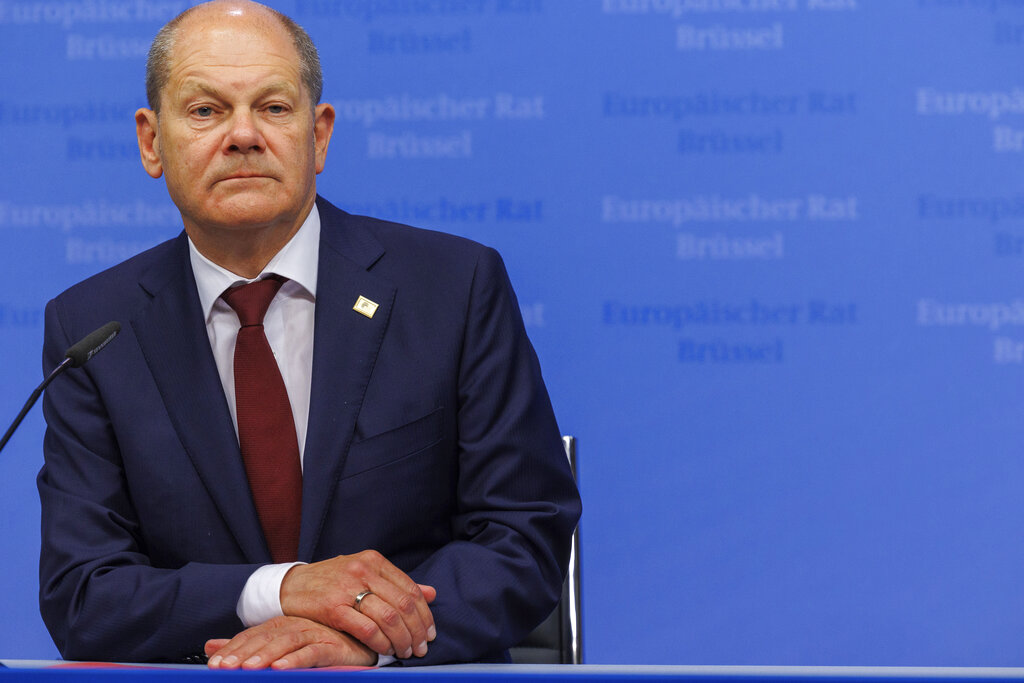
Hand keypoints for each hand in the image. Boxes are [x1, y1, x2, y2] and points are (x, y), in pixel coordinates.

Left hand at [205, 616, 374, 669]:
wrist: (358, 642)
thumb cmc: (317, 643)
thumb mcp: (277, 645)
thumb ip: (246, 646)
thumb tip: (211, 646)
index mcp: (280, 625)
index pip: (251, 635)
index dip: (233, 648)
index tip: (215, 664)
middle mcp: (295, 626)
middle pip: (265, 638)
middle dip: (244, 653)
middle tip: (225, 667)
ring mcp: (314, 634)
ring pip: (286, 642)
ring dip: (266, 655)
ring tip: (249, 668)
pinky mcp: (332, 646)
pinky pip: (313, 652)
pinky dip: (297, 659)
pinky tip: (282, 667)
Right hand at [280, 549, 436, 659]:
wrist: (290, 585)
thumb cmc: (331, 581)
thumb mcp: (364, 574)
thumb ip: (396, 584)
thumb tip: (432, 593)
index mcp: (374, 560)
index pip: (411, 589)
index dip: (425, 614)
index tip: (430, 632)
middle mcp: (363, 570)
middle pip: (403, 604)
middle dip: (417, 630)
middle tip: (422, 648)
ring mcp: (348, 587)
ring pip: (389, 617)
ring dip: (402, 639)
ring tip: (406, 652)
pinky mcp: (332, 606)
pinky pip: (366, 629)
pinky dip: (381, 643)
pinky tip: (385, 650)